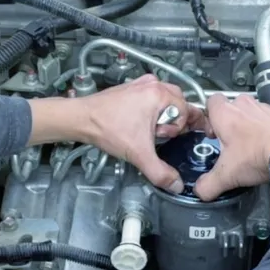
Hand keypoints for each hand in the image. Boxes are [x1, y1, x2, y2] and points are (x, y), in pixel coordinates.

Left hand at [81, 75, 205, 191]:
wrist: (82, 119)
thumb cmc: (108, 129)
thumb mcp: (139, 154)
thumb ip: (160, 172)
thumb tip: (176, 185)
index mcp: (159, 94)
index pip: (187, 111)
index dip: (180, 128)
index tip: (167, 138)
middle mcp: (153, 84)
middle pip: (180, 102)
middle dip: (175, 120)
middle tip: (160, 134)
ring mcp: (141, 84)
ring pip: (168, 98)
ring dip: (166, 114)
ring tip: (152, 129)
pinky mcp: (132, 88)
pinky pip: (153, 96)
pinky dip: (154, 109)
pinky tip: (143, 122)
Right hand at [194, 94, 269, 201]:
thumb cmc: (257, 155)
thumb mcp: (227, 175)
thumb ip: (209, 184)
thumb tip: (201, 192)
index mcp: (225, 114)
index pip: (210, 102)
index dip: (210, 118)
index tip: (213, 134)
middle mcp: (244, 105)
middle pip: (231, 109)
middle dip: (231, 125)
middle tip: (232, 146)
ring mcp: (265, 108)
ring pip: (251, 113)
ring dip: (251, 127)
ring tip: (254, 148)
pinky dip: (269, 130)